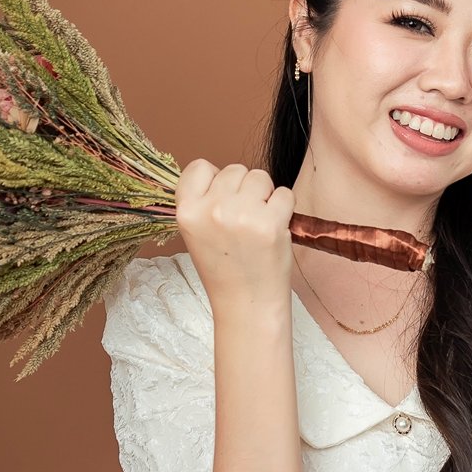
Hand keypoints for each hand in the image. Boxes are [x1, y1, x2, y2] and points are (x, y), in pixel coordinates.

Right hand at [175, 159, 293, 314]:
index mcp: (187, 211)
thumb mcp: (196, 234)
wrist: (246, 304)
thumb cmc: (225, 269)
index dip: (216, 179)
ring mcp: (242, 215)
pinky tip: (274, 229)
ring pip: (260, 177)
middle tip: (244, 220)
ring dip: (265, 195)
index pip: (200, 167)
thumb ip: (204, 202)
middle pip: (235, 170)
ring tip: (259, 224)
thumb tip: (222, 174)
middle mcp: (212, 209)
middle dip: (244, 189)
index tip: (223, 199)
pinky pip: (284, 193)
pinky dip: (284, 207)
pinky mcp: (270, 223)